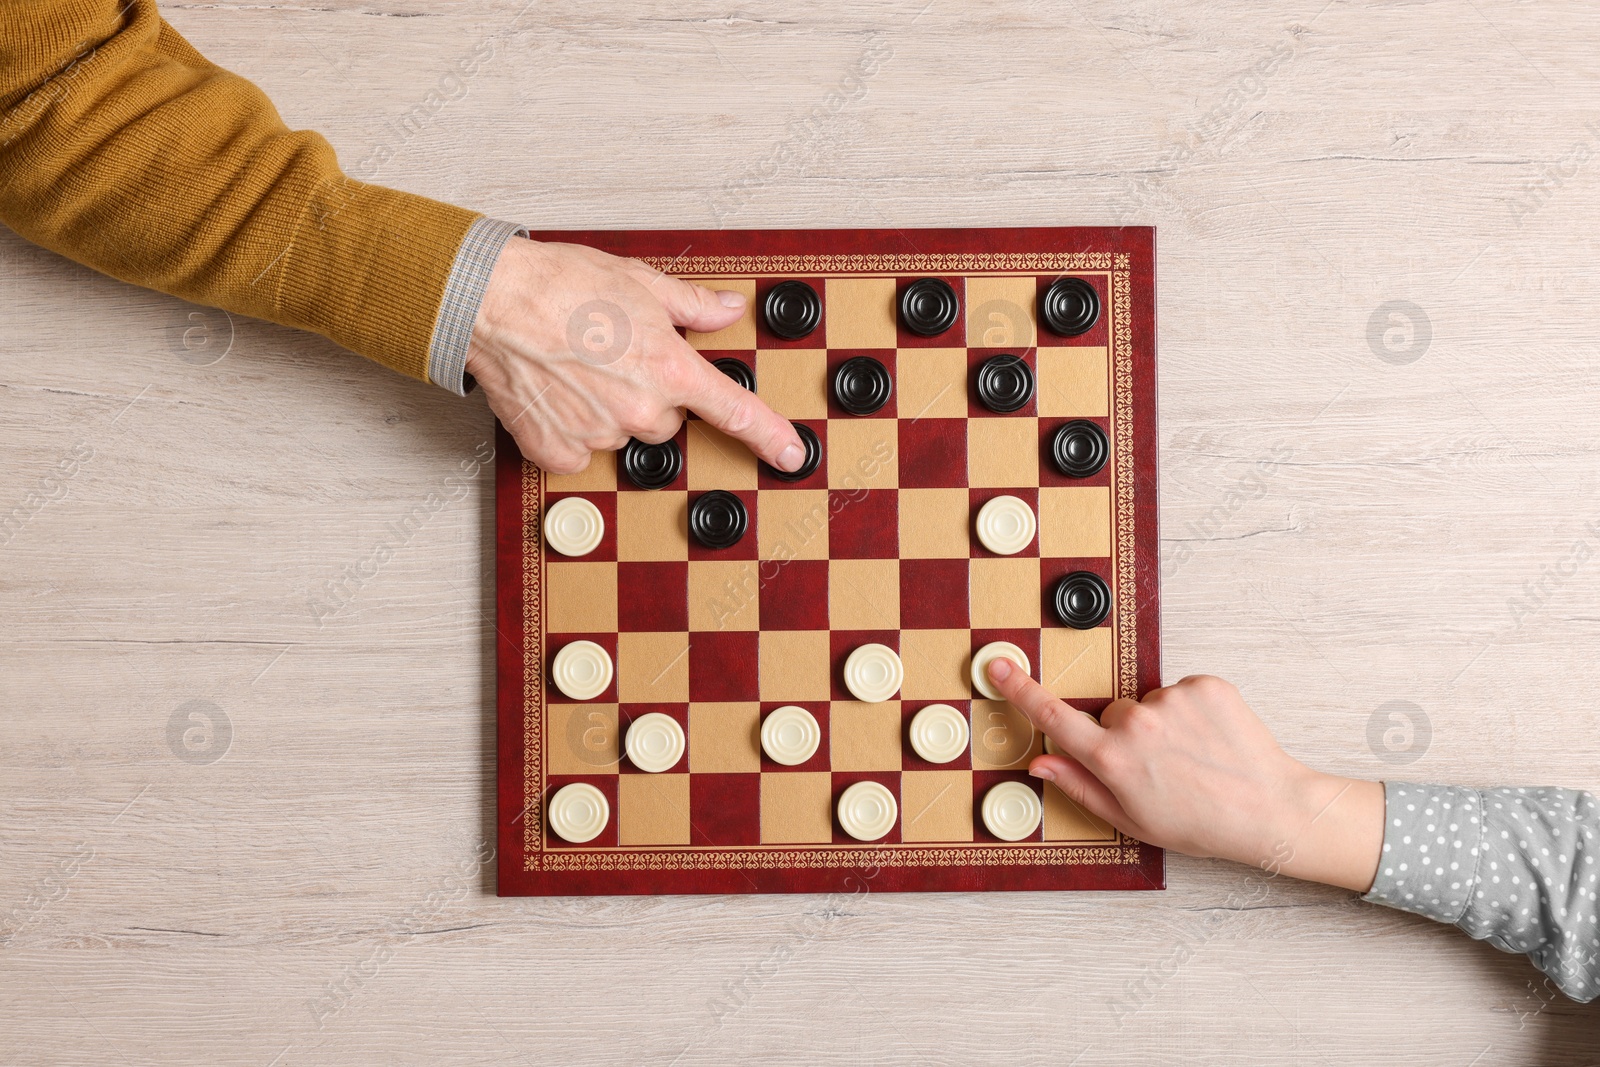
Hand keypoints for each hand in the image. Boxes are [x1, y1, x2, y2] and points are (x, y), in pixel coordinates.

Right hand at [465, 239, 805, 474]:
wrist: (492, 301)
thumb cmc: (560, 285)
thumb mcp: (642, 283)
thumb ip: (694, 305)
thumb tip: (727, 310)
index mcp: (670, 370)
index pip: (736, 412)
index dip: (770, 436)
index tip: (793, 455)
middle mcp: (640, 410)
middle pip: (667, 421)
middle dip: (650, 394)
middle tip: (618, 359)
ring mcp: (600, 435)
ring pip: (623, 434)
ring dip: (610, 410)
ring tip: (579, 368)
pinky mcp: (560, 450)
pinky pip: (581, 452)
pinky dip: (572, 429)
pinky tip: (558, 395)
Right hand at [984, 660, 1383, 891]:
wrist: (1270, 810)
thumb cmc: (1201, 825)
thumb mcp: (1131, 819)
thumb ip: (1080, 786)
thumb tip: (1041, 762)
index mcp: (1113, 760)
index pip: (1053, 717)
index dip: (1020, 690)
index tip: (998, 667)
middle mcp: (1137, 724)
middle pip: (1111, 713)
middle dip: (1125, 734)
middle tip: (1161, 767)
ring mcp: (1172, 700)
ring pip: (1149, 703)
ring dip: (1164, 723)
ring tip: (1194, 756)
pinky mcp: (1205, 685)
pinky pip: (1183, 691)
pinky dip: (1193, 711)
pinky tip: (1211, 740)